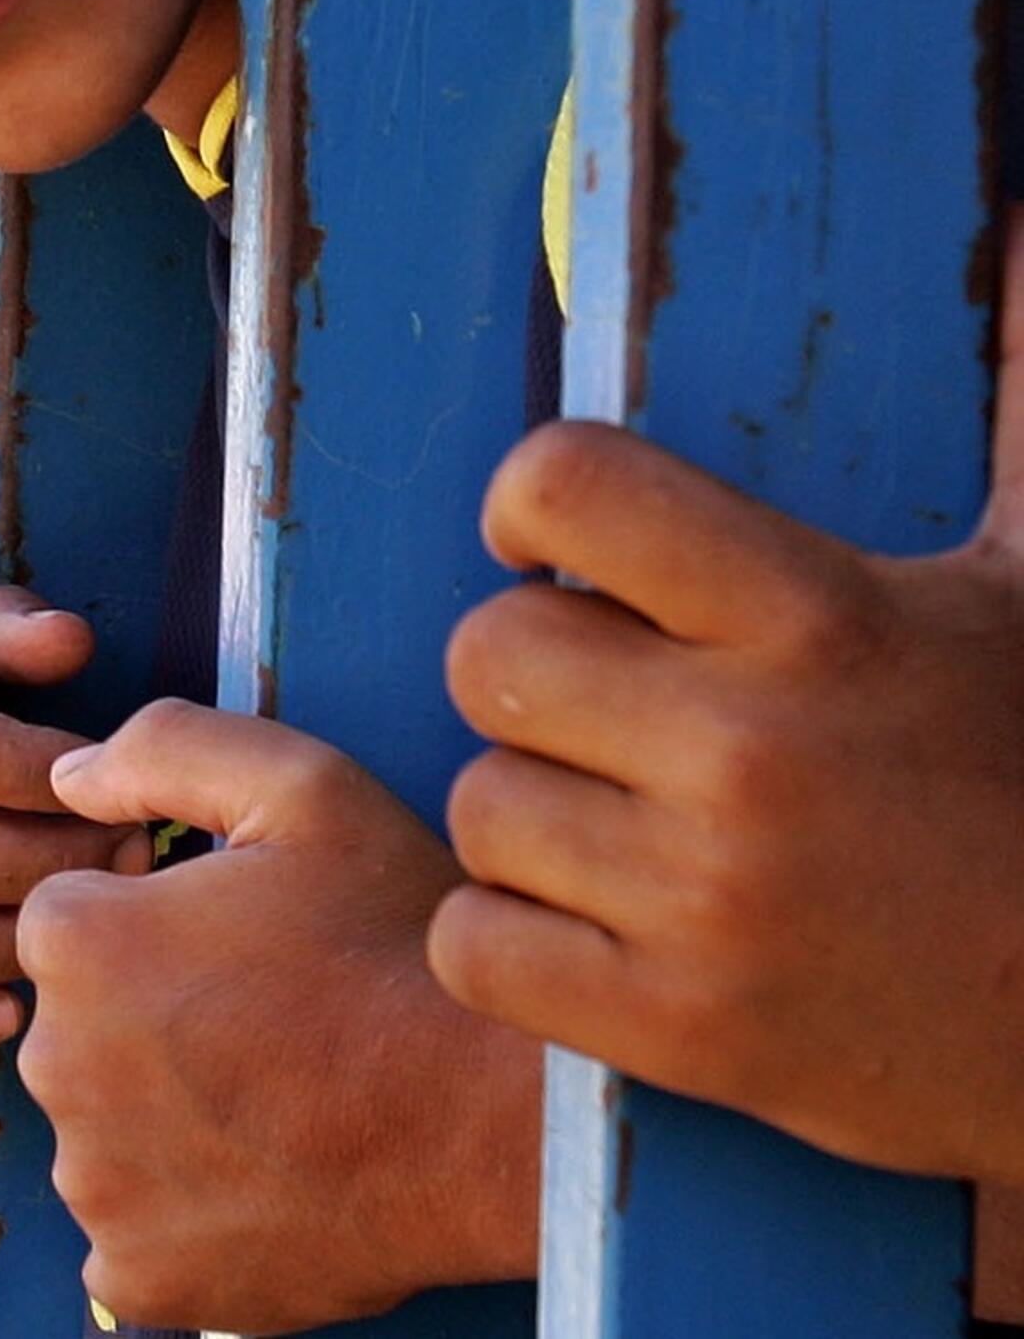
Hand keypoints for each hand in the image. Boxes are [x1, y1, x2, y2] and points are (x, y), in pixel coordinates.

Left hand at [19, 700, 542, 1336]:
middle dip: (146, 1003)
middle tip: (265, 1004)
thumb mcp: (303, 787)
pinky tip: (264, 1160)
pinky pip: (130, 1218)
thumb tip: (67, 778)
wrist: (490, 1115)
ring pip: (103, 1116)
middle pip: (77, 1016)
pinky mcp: (141, 1275)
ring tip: (278, 1082)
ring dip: (162, 1100)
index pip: (65, 909)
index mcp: (82, 943)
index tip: (231, 930)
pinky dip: (180, 1195)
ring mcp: (97, 1186)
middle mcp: (59, 1068)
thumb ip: (166, 745)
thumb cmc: (396, 939)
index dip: (148, 909)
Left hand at [429, 212, 1023, 1185]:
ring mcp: (706, 907)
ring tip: (616, 820)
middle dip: (523, 669)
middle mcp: (749, 754)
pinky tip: (586, 921)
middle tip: (596, 703)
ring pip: (479, 806)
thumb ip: (1012, 412)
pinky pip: (477, 949)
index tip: (550, 545)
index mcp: (820, 618)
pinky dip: (504, 936)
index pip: (567, 487)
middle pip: (485, 655)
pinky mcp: (680, 1035)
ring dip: (525, 809)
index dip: (530, 501)